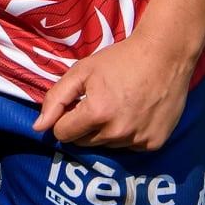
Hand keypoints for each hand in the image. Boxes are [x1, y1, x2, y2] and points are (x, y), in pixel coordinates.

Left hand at [32, 33, 193, 152]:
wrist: (165, 56)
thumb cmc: (120, 60)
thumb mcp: (82, 71)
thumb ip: (56, 99)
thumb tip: (38, 127)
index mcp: (96, 113)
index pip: (63, 134)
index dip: (64, 119)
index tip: (75, 106)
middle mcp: (117, 131)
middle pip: (84, 142)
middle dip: (83, 126)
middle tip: (97, 103)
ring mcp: (138, 140)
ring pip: (107, 145)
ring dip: (105, 131)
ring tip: (117, 106)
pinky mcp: (154, 143)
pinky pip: (129, 147)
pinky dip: (128, 135)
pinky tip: (134, 114)